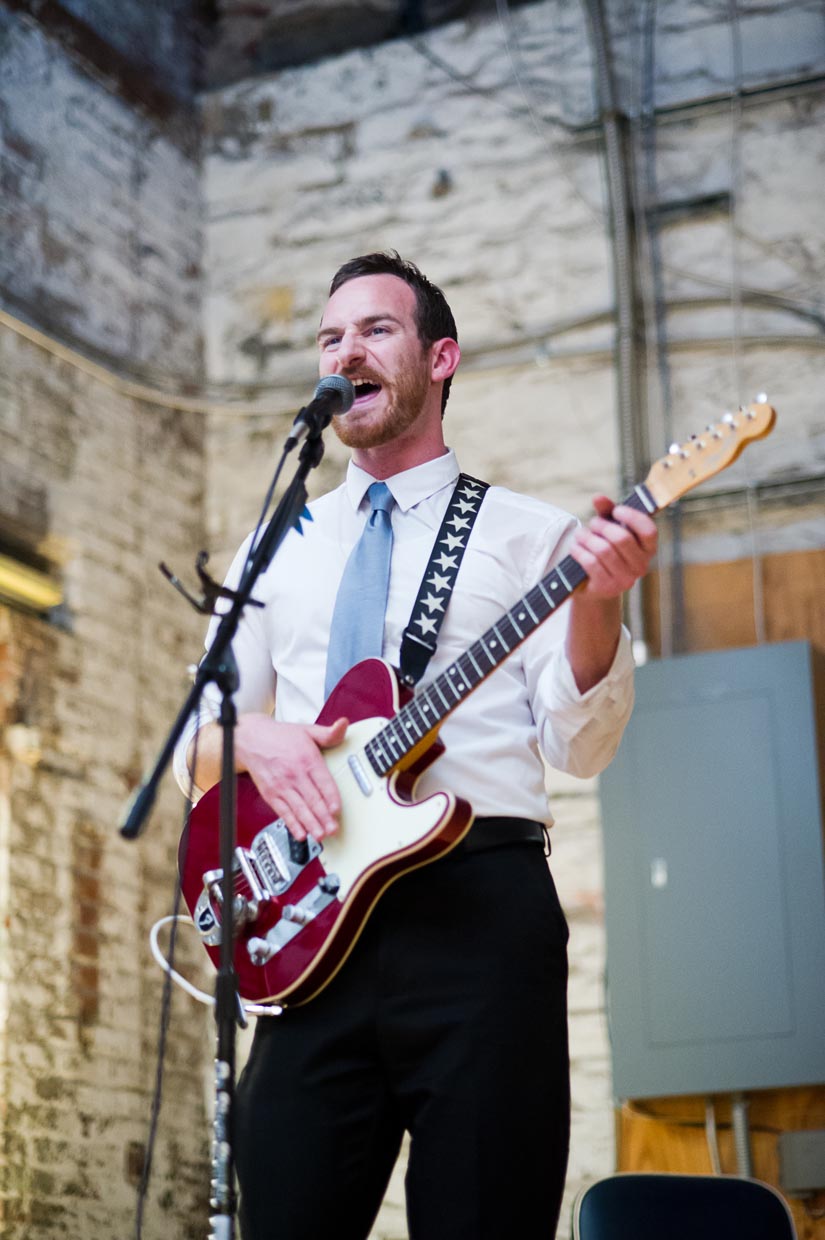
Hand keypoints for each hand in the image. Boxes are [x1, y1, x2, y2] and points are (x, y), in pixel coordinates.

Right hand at [235, 713, 347, 841]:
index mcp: (307, 758)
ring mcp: (281, 786)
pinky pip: (283, 812)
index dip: (331, 797)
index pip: (323, 781)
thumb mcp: (307, 730)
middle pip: (312, 799)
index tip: (337, 809)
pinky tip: (300, 833)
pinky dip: (292, 824)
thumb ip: (329, 733)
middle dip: (323, 817)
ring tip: (320, 835)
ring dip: (310, 824)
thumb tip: (343, 725)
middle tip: (333, 829)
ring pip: (298, 809)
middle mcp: (294, 773)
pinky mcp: (271, 794)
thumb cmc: (280, 736)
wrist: (250, 739)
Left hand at [570, 494, 657, 597]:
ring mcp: (625, 579)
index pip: (648, 530)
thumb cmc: (606, 551)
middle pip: (621, 538)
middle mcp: (641, 566)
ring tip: (580, 534)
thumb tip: (598, 497)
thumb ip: (607, 511)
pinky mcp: (607, 587)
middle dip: (602, 526)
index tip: (616, 510)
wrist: (594, 586)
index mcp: (648, 549)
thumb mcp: (609, 529)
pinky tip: (575, 547)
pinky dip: (579, 551)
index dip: (632, 517)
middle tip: (592, 523)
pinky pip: (591, 562)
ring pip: (603, 550)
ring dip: (587, 538)